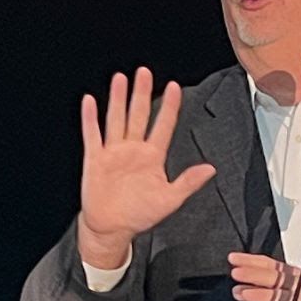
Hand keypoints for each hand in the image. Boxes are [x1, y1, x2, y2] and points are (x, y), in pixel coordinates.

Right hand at [77, 68, 215, 266]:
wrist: (111, 228)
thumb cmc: (140, 215)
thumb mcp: (169, 200)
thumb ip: (188, 182)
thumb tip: (210, 169)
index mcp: (152, 157)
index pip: (163, 125)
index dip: (170, 106)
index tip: (174, 87)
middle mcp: (133, 150)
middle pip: (139, 115)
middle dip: (142, 93)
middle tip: (144, 72)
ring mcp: (113, 152)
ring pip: (116, 119)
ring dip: (118, 99)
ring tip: (120, 78)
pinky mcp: (95, 159)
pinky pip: (93, 134)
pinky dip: (90, 118)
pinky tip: (89, 101)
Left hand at [228, 252, 300, 300]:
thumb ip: (278, 288)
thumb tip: (250, 287)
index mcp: (298, 277)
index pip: (271, 265)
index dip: (251, 261)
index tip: (234, 259)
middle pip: (274, 277)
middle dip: (253, 274)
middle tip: (235, 273)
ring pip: (281, 296)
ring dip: (260, 294)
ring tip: (242, 294)